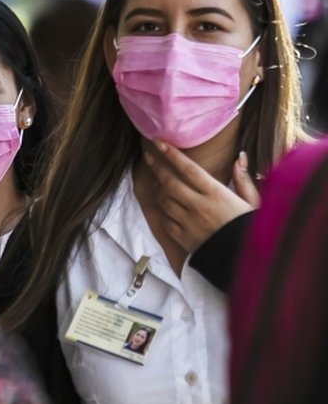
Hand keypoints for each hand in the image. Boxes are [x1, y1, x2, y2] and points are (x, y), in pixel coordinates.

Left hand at [143, 140, 259, 252]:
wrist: (246, 261)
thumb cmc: (251, 228)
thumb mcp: (254, 202)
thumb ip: (243, 179)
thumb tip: (239, 157)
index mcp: (217, 194)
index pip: (189, 169)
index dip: (171, 155)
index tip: (159, 143)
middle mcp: (199, 206)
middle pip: (170, 183)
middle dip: (156, 167)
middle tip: (149, 157)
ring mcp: (189, 223)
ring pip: (164, 200)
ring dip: (157, 189)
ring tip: (156, 180)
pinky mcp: (183, 238)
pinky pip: (165, 220)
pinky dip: (162, 210)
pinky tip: (162, 204)